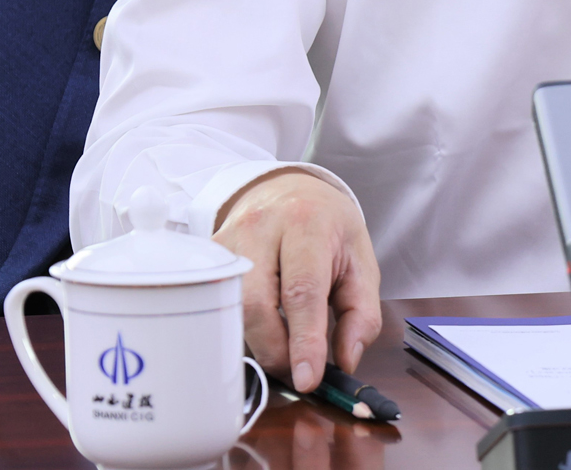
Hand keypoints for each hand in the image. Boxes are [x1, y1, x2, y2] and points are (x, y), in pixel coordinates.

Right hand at [214, 168, 381, 390]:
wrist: (288, 190)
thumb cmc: (328, 229)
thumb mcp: (360, 262)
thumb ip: (362, 313)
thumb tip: (346, 360)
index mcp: (307, 224)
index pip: (302, 290)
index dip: (304, 340)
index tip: (308, 380)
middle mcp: (261, 226)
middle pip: (256, 303)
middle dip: (275, 350)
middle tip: (295, 371)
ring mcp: (227, 239)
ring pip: (230, 308)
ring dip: (255, 343)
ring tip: (281, 351)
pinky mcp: (208, 255)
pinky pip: (216, 304)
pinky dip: (237, 330)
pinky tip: (257, 333)